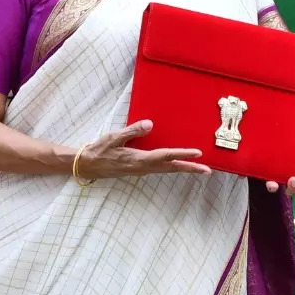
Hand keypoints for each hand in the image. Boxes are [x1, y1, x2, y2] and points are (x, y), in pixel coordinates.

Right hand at [79, 120, 211, 179]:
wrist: (87, 165)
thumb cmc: (99, 150)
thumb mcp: (114, 137)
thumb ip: (132, 131)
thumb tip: (150, 124)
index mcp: (139, 159)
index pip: (166, 156)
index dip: (182, 154)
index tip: (198, 154)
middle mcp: (143, 167)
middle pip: (171, 168)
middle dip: (190, 169)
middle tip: (208, 170)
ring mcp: (142, 171)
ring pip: (167, 170)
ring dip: (183, 169)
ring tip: (199, 169)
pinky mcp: (139, 171)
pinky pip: (160, 170)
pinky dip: (172, 167)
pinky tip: (177, 165)